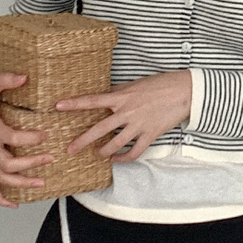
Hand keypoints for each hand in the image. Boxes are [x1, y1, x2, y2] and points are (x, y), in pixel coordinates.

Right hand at [0, 73, 52, 207]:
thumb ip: (6, 79)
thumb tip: (25, 76)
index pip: (11, 138)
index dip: (29, 138)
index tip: (45, 135)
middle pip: (8, 164)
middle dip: (30, 164)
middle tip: (49, 159)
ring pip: (1, 179)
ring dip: (21, 184)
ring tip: (41, 182)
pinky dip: (0, 198)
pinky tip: (14, 205)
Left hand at [56, 71, 191, 161]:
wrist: (184, 91)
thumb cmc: (160, 84)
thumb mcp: (136, 84)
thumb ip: (120, 92)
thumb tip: (107, 95)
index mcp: (122, 97)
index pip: (93, 100)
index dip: (74, 104)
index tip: (58, 106)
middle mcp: (127, 112)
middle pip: (99, 129)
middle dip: (83, 140)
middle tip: (70, 150)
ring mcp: (139, 125)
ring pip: (115, 144)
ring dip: (103, 151)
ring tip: (96, 154)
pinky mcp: (150, 134)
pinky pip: (134, 151)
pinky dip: (124, 158)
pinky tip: (117, 159)